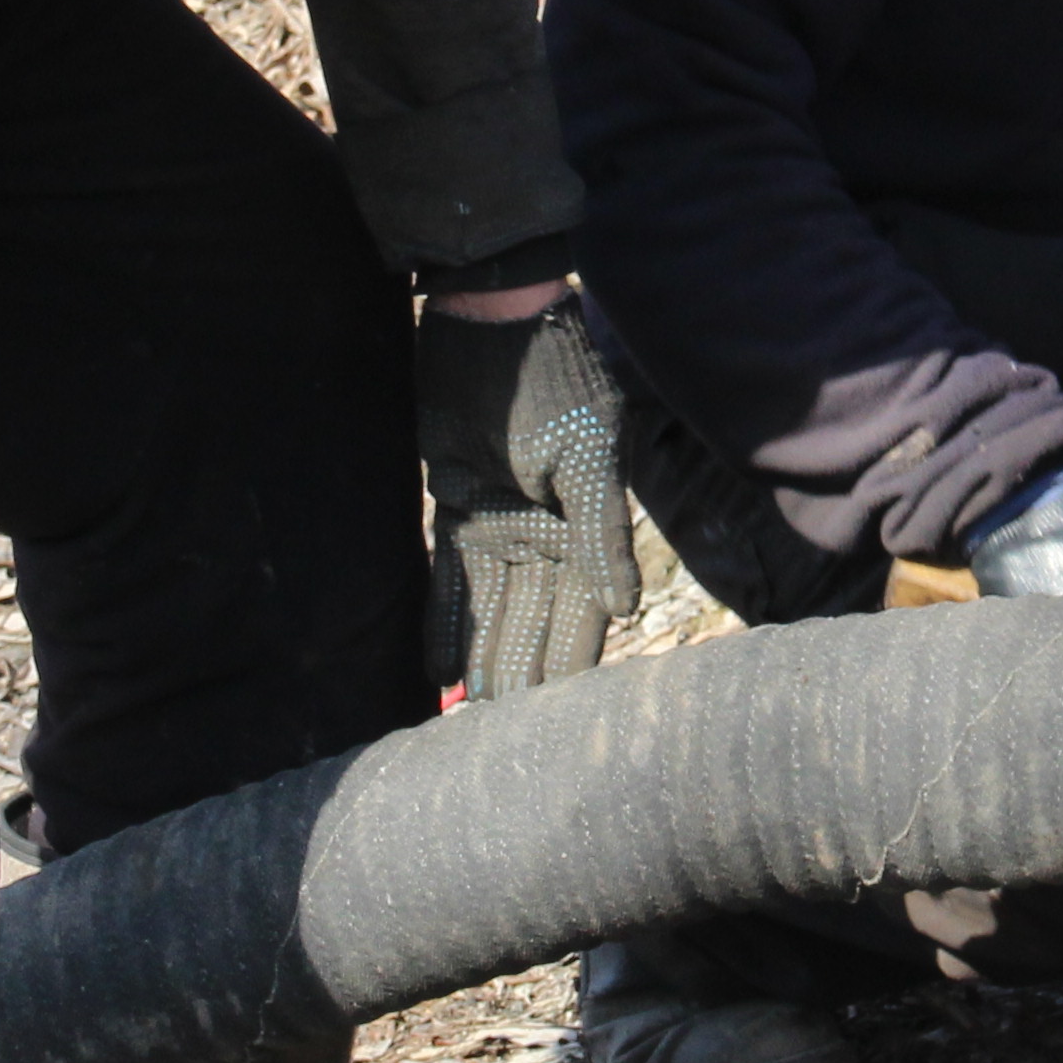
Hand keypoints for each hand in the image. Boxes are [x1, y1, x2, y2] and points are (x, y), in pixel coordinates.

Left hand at [416, 299, 644, 696]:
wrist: (491, 321)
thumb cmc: (553, 380)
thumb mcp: (587, 457)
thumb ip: (600, 534)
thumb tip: (624, 610)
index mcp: (589, 526)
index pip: (585, 611)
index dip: (572, 663)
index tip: (560, 721)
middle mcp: (549, 534)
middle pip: (538, 620)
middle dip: (525, 676)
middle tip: (507, 740)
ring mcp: (503, 523)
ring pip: (494, 608)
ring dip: (485, 657)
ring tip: (473, 718)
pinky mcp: (459, 505)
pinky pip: (450, 577)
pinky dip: (445, 620)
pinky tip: (438, 667)